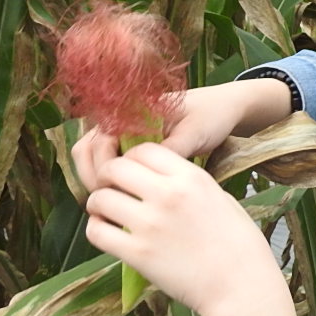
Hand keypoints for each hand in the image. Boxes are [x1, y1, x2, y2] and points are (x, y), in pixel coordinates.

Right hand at [72, 78, 293, 191]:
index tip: (111, 187)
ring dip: (99, 181)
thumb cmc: (211, 115)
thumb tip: (146, 173)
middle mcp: (123, 120)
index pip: (97, 140)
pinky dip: (112, 183)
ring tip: (115, 206)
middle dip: (93, 176)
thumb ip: (172, 148)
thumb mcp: (195, 132)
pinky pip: (114, 165)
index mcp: (133, 110)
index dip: (100, 166)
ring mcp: (128, 135)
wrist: (227, 109)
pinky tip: (125, 202)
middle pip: (88, 150)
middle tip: (107, 202)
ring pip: (96, 159)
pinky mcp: (137, 149)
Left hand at [83, 141, 281, 315]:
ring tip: (107, 215)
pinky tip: (108, 235)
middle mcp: (168, 194)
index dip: (131, 160)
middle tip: (112, 191)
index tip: (132, 174)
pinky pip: (97, 232)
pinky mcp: (138, 253)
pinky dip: (96, 230)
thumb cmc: (239, 246)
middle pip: (115, 168)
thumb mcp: (221, 200)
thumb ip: (188, 185)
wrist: (241, 286)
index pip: (144, 150)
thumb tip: (160, 180)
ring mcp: (150, 223)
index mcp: (191, 178)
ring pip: (100, 198)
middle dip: (108, 177)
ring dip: (98, 205)